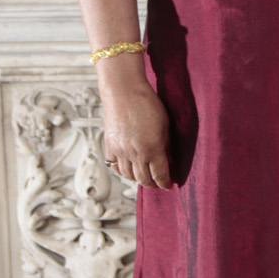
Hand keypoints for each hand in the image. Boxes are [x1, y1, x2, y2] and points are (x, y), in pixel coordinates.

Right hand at [100, 71, 172, 188]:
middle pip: (143, 179)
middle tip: (159, 183)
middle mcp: (134, 153)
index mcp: (152, 149)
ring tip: (145, 178)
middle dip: (153, 184)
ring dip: (138, 179)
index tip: (169, 185)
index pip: (160, 174)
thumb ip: (166, 145)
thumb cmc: (148, 105)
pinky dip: (123, 172)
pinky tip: (129, 170)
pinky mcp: (109, 146)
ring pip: (128, 176)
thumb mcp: (165, 125)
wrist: (124, 92)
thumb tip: (169, 160)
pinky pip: (114, 167)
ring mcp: (120, 151)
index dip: (165, 183)